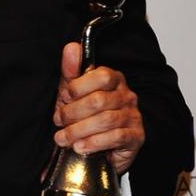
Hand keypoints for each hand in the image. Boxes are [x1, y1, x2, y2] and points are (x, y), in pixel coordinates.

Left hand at [53, 42, 143, 174]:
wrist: (103, 146)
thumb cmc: (86, 116)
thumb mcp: (74, 93)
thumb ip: (71, 71)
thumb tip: (71, 47)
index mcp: (113, 80)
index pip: (101, 75)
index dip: (78, 87)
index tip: (63, 97)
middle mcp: (126, 96)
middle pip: (99, 101)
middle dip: (72, 113)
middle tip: (59, 121)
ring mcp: (133, 116)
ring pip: (106, 120)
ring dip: (78, 131)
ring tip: (64, 139)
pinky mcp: (136, 137)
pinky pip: (116, 137)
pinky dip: (94, 143)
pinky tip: (80, 147)